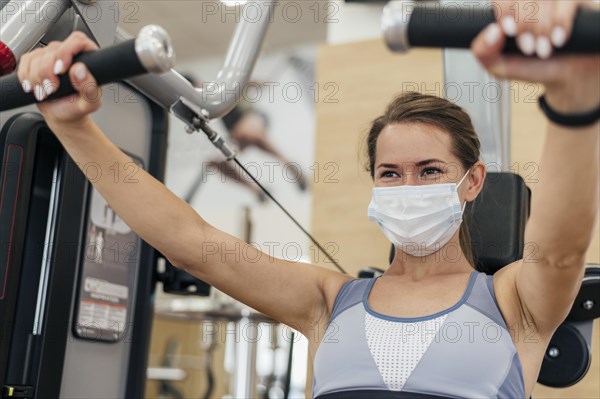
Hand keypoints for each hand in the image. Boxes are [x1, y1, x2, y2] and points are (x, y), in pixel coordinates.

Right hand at [17, 31, 101, 130]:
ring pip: (37, 56)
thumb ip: (89, 88)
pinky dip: (26, 76)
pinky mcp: (36, 60)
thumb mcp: (90, 103)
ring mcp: (52, 56)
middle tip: (52, 89)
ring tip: (46, 91)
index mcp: (88, 59)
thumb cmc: (77, 107)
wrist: (62, 114)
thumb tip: (80, 70)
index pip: (78, 40)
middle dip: (47, 72)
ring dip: (37, 78)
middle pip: (53, 50)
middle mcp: (70, 54)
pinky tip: (35, 87)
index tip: (60, 70)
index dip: (66, 52)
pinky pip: (25, 61)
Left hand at [471, 0, 599, 112]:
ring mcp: (555, 0)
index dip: (505, 11)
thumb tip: (491, 31)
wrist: (568, 77)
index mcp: (511, 9)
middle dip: (525, 24)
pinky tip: (558, 39)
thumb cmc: (534, 66)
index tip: (508, 31)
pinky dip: (560, 21)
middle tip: (528, 47)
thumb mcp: (501, 66)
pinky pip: (568, 1)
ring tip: (543, 50)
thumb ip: (484, 52)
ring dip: (542, 27)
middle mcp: (532, 1)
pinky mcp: (577, 2)